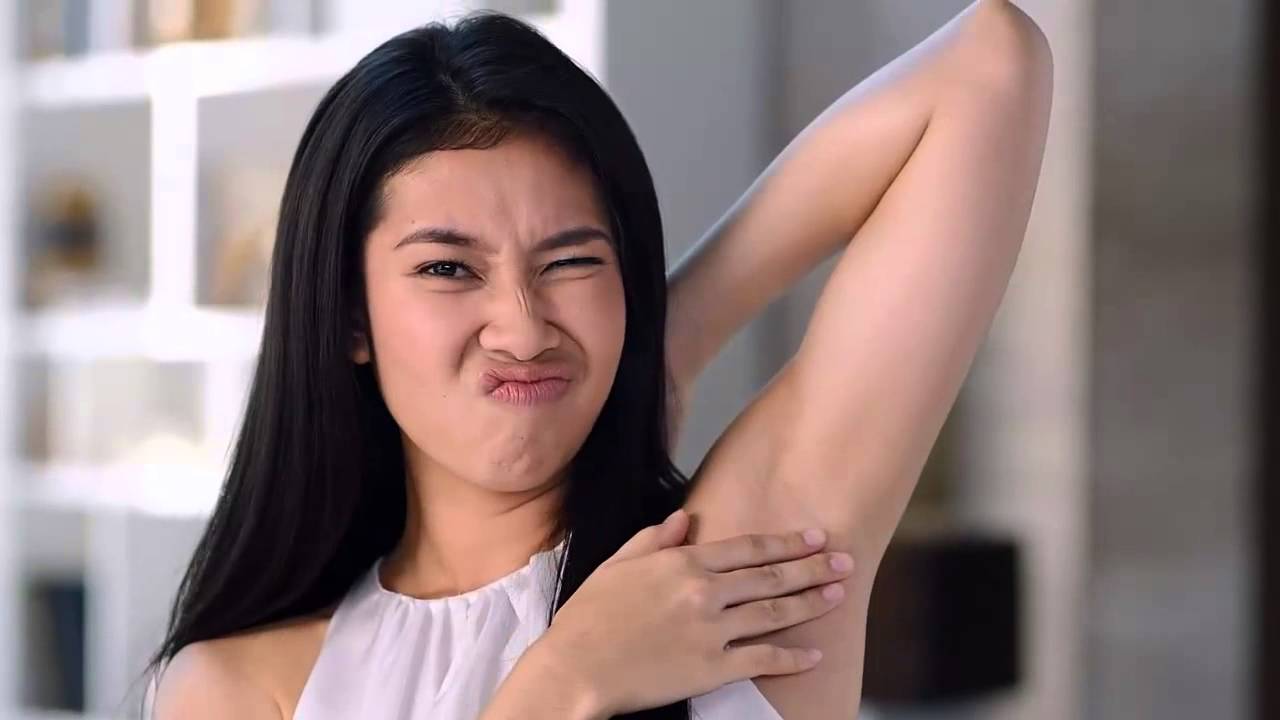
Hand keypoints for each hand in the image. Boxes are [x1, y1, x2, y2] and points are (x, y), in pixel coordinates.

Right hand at [536, 509, 853, 715]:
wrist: (575, 668)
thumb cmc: (588, 617)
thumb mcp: (617, 566)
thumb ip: (654, 540)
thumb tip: (683, 520)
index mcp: (681, 562)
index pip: (747, 548)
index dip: (786, 542)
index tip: (815, 536)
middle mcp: (703, 591)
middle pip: (771, 576)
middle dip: (813, 566)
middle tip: (844, 560)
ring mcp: (711, 630)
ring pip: (774, 612)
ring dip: (811, 602)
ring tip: (839, 593)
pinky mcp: (712, 668)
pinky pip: (763, 660)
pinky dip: (793, 657)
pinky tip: (815, 654)